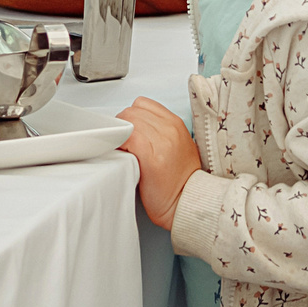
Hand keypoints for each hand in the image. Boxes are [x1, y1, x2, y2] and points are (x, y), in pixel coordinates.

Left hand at [117, 97, 203, 229]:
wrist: (187, 202)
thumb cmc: (180, 180)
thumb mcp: (177, 146)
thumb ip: (159, 131)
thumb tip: (133, 126)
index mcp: (176, 123)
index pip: (143, 103)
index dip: (132, 116)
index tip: (130, 130)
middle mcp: (170, 129)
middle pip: (132, 111)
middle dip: (123, 126)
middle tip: (124, 143)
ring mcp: (162, 141)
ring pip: (127, 122)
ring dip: (120, 135)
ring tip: (124, 150)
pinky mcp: (151, 157)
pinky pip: (127, 138)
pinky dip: (120, 144)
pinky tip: (125, 156)